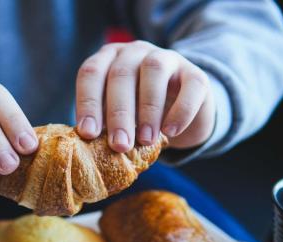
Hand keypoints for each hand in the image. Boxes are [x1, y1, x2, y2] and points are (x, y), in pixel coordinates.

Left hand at [76, 41, 214, 151]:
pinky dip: (180, 110)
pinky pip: (190, 85)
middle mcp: (134, 52)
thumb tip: (88, 149)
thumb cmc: (135, 116)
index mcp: (107, 60)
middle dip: (118, 113)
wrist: (179, 114)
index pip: (91, 74)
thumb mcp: (114, 118)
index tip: (88, 134)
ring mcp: (166, 58)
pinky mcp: (195, 73)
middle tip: (119, 145)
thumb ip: (102, 126)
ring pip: (154, 71)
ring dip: (148, 109)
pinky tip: (170, 131)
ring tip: (145, 140)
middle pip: (121, 74)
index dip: (88, 103)